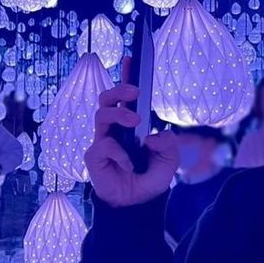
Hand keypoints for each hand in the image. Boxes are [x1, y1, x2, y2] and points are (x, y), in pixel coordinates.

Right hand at [86, 68, 179, 207]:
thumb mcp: (169, 160)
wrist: (138, 205)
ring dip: (119, 114)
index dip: (127, 75)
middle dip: (119, 89)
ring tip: (136, 121)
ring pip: (100, 114)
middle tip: (136, 92)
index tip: (133, 57)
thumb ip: (168, 146)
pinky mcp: (94, 157)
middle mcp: (113, 128)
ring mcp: (102, 141)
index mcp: (130, 123)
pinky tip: (130, 164)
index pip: (126, 96)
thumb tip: (154, 136)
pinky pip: (104, 146)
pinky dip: (120, 154)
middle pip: (106, 98)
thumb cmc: (150, 177)